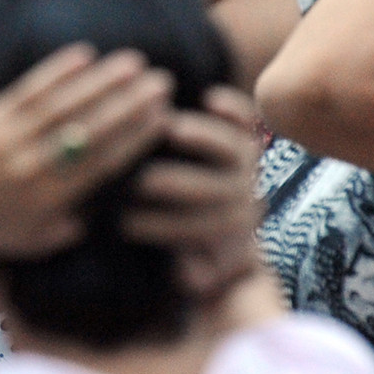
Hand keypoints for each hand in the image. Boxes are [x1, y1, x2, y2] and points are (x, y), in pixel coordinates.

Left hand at [0, 46, 174, 259]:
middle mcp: (34, 166)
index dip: (135, 138)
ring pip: (64, 104)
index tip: (163, 118)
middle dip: (130, 103)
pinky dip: (57, 71)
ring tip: (132, 61)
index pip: (102, 163)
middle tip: (162, 81)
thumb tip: (99, 215)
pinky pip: (29, 90)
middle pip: (91, 129)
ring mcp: (11, 138)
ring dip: (101, 80)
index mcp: (48, 199)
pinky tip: (83, 53)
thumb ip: (64, 229)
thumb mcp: (26, 241)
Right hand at [124, 85, 264, 302]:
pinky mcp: (247, 134)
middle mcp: (242, 195)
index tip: (125, 223)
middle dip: (175, 185)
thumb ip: (192, 274)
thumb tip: (188, 276)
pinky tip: (208, 97)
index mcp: (227, 229)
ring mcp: (246, 163)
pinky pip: (248, 120)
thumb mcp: (194, 269)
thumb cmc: (192, 244)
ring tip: (170, 128)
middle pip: (216, 190)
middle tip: (141, 180)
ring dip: (204, 138)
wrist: (231, 219)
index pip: (196, 230)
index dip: (159, 228)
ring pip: (234, 150)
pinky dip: (233, 108)